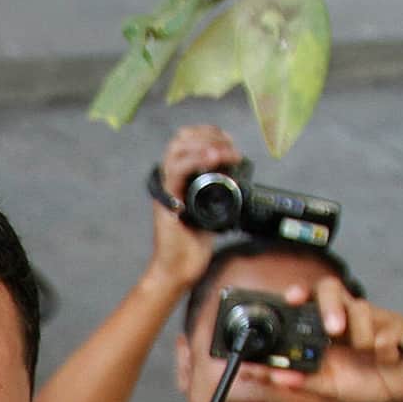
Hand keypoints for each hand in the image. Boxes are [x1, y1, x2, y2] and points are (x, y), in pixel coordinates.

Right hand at [147, 124, 240, 289]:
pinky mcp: (165, 198)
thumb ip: (219, 188)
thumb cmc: (193, 243)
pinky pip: (177, 170)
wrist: (180, 268)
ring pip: (178, 148)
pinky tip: (213, 159)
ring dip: (205, 144)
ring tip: (224, 153)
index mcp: (180, 178)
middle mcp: (170, 179)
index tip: (230, 143)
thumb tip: (237, 172)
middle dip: (209, 135)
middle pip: (182, 138)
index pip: (189, 140)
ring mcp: (166, 187)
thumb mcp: (214, 208)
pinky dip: (196, 160)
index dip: (210, 134)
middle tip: (229, 147)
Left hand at [271, 283, 402, 401]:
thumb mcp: (328, 388)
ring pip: (361, 309)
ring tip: (365, 353)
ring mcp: (372, 317)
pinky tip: (385, 358)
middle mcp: (346, 316)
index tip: (292, 298)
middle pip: (332, 289)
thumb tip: (275, 378)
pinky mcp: (397, 326)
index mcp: (325, 328)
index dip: (301, 293)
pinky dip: (385, 347)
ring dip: (361, 337)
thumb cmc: (359, 383)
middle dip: (330, 305)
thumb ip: (303, 382)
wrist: (395, 394)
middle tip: (333, 330)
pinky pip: (389, 329)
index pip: (310, 299)